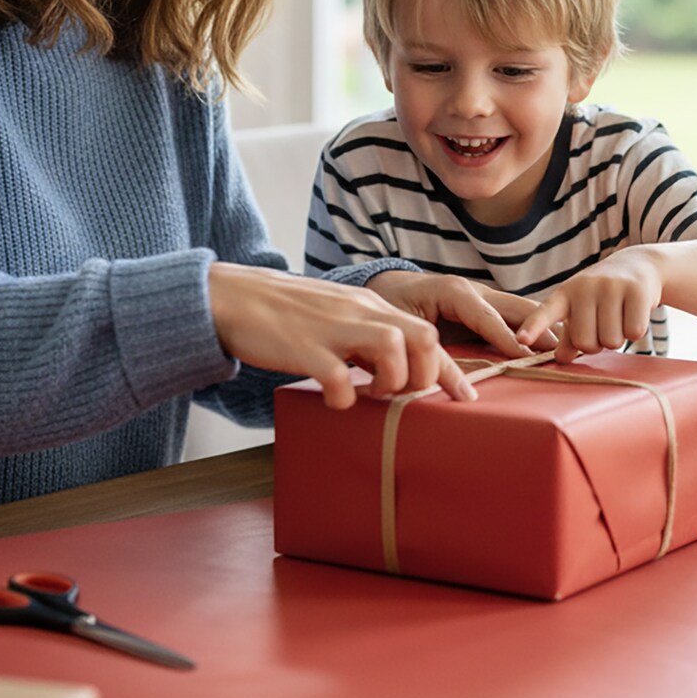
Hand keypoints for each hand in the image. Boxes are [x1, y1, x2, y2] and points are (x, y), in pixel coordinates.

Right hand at [208, 263, 478, 409]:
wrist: (232, 298)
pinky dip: (344, 397)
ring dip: (391, 382)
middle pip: (423, 337)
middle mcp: (359, 312)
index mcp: (368, 305)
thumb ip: (363, 335)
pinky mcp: (304, 347)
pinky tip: (333, 399)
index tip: (464, 398)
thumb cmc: (283, 314)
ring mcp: (333, 328)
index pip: (426, 333)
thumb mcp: (335, 315)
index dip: (450, 370)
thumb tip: (390, 368)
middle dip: (424, 375)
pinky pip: (339, 377)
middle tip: (400, 394)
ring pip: (393, 348)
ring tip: (370, 394)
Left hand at [366, 272, 555, 354]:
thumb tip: (442, 372)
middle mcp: (475, 291)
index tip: (526, 356)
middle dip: (540, 328)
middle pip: (516, 308)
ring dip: (543, 328)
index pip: (487, 317)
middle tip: (565, 351)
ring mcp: (484, 297)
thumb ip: (423, 345)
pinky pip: (516, 317)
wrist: (388, 287)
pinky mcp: (488, 308)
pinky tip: (552, 347)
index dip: (507, 337)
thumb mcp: (401, 323)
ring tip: (568, 350)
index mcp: (454, 292)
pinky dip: (535, 329)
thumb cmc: (391, 306)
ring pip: (522, 311)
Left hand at [516, 246, 663, 362]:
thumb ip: (569, 336)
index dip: (534, 327)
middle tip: (603, 326)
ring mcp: (610, 287)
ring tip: (619, 316)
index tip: (521, 339)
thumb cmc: (602, 295)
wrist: (638, 264)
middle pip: (585, 342)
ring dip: (618, 338)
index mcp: (564, 295)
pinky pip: (634, 333)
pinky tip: (634, 313)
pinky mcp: (636, 291)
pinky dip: (636, 332)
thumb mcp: (580, 309)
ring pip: (611, 341)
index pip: (545, 313)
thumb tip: (561, 358)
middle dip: (597, 344)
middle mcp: (584, 288)